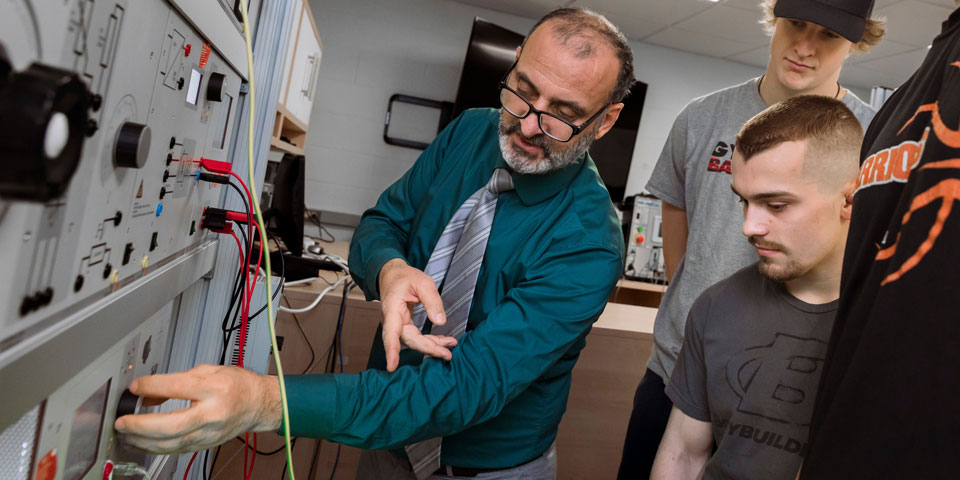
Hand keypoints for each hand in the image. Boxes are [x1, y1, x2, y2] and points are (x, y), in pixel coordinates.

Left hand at [113, 365, 280, 453]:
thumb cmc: (237, 385)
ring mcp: (210, 432)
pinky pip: (177, 449)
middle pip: (172, 425)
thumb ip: (176, 380)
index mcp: (215, 388)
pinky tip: (143, 442)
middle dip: (141, 426)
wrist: (259, 404)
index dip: (152, 386)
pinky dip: (156, 447)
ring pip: (172, 444)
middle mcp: (213, 413)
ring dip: (144, 441)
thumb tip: (147, 391)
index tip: (135, 387)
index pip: (179, 387)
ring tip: (126, 434)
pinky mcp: (206, 444)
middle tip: (122, 422)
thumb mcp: (208, 371)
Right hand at [378, 258, 457, 370]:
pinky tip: (443, 342)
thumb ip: (432, 300)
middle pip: (408, 341)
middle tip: (447, 354)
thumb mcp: (422, 282)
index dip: (391, 351)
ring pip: (414, 342)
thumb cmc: (405, 277)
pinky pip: (417, 338)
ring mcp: (398, 326)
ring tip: (449, 348)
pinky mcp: (405, 327)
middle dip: (428, 349)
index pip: (390, 333)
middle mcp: (392, 321)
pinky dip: (430, 342)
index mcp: (392, 309)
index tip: (391, 366)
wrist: (394, 276)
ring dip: (432, 346)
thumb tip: (440, 322)